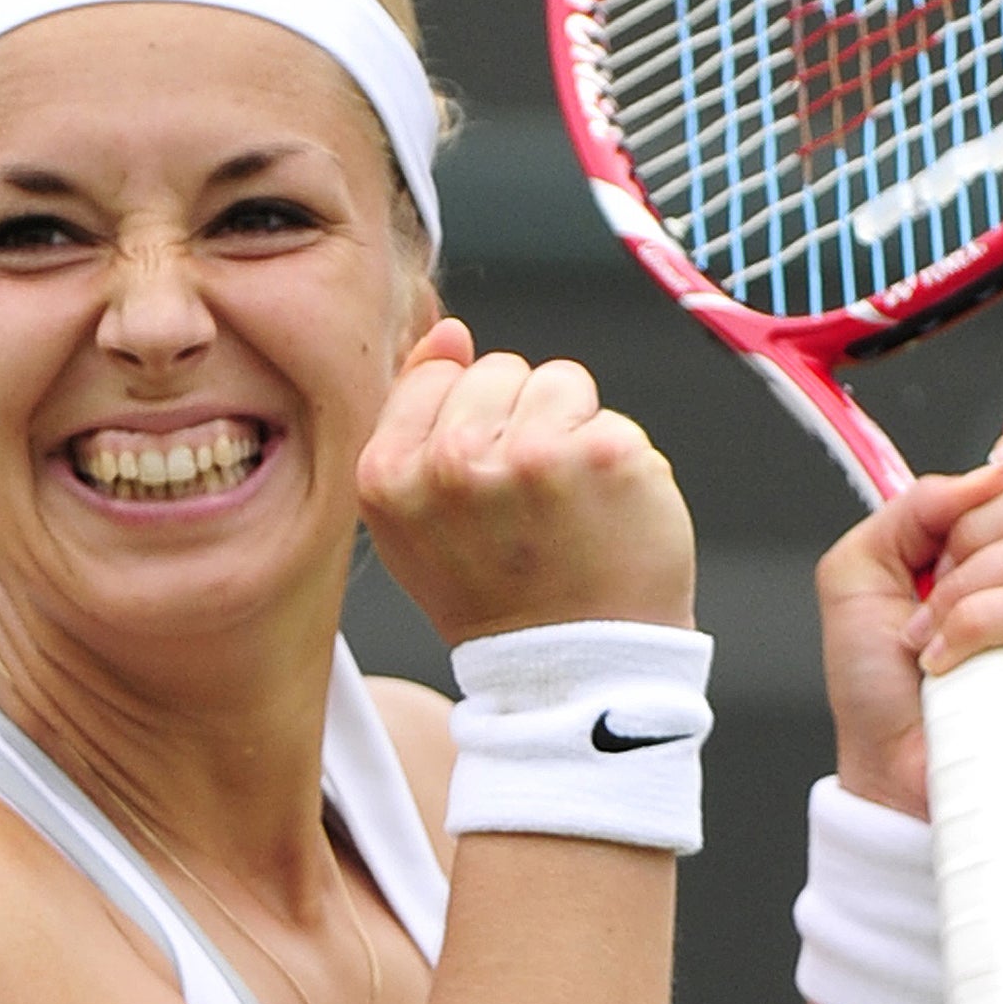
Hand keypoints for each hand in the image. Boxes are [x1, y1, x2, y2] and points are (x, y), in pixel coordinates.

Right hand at [358, 317, 696, 645]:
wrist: (571, 670)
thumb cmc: (495, 589)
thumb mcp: (418, 516)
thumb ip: (417, 418)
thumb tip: (450, 333)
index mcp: (388, 475)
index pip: (437, 375)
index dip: (466, 425)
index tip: (477, 490)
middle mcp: (450, 464)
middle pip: (498, 369)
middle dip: (519, 421)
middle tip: (525, 506)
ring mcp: (529, 456)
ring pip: (556, 381)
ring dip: (569, 431)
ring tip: (562, 507)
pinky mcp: (603, 454)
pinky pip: (607, 413)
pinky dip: (614, 458)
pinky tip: (600, 513)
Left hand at [817, 404, 1002, 816]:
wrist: (886, 768)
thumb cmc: (879, 681)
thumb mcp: (861, 567)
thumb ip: (914, 504)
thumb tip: (987, 472)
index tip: (1000, 462)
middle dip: (967, 533)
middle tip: (933, 588)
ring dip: (959, 591)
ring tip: (930, 641)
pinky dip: (972, 627)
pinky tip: (948, 665)